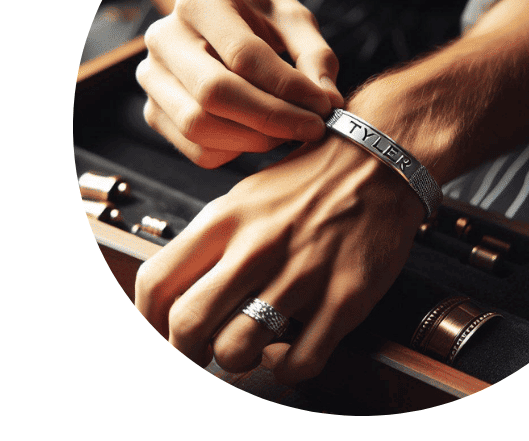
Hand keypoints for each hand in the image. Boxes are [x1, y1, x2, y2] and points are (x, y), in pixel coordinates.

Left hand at [134, 135, 422, 382]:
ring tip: (247, 350)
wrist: (381, 159)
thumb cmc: (311, 180)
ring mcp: (302, 273)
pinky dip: (284, 369)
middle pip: (188, 325)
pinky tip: (285, 352)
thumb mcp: (244, 197)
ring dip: (236, 361)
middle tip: (198, 353)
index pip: (156, 282)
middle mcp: (257, 246)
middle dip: (186, 352)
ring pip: (237, 349)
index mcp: (225, 219)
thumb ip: (209, 243)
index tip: (159, 334)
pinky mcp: (344, 297)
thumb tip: (177, 292)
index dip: (148, 322)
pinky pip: (299, 361)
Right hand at [136, 0, 344, 167]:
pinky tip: (262, 135)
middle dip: (272, 118)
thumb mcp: (293, 19)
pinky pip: (196, 149)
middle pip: (214, 93)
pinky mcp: (154, 112)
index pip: (243, 55)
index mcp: (200, 2)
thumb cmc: (258, 19)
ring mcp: (152, 78)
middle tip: (313, 128)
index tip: (324, 106)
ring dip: (256, 139)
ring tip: (290, 131)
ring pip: (199, 126)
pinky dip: (237, 151)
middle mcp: (164, 38)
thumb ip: (316, 55)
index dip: (288, 87)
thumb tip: (328, 102)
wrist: (216, 21)